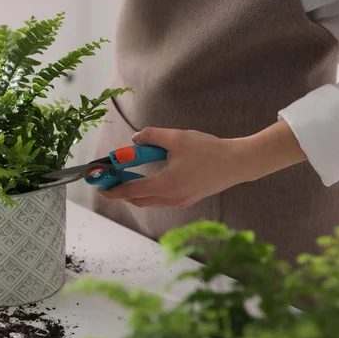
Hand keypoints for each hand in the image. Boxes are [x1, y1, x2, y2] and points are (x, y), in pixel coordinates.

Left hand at [98, 120, 306, 207]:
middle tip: (111, 179)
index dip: (113, 190)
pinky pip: (161, 199)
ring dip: (136, 191)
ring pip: (149, 201)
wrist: (238, 163)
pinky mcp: (187, 199)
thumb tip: (135, 138)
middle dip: (122, 191)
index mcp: (165, 186)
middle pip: (138, 199)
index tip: (100, 187)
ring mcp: (180, 201)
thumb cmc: (208, 150)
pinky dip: (149, 191)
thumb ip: (152, 136)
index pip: (130, 191)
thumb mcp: (176, 138)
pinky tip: (149, 178)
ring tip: (128, 175)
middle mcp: (171, 198)